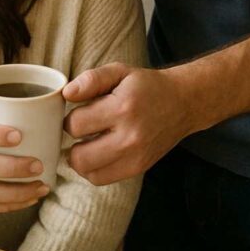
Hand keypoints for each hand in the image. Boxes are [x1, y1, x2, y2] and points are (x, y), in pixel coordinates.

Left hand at [63, 63, 184, 184]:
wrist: (182, 103)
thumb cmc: (146, 86)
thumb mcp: (119, 71)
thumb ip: (91, 79)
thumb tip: (67, 93)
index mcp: (123, 108)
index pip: (76, 125)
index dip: (70, 117)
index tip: (79, 111)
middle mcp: (130, 137)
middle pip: (79, 157)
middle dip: (71, 143)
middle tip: (80, 130)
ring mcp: (135, 157)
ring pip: (88, 172)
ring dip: (81, 158)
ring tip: (88, 142)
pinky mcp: (138, 168)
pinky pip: (102, 179)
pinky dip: (93, 169)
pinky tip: (98, 152)